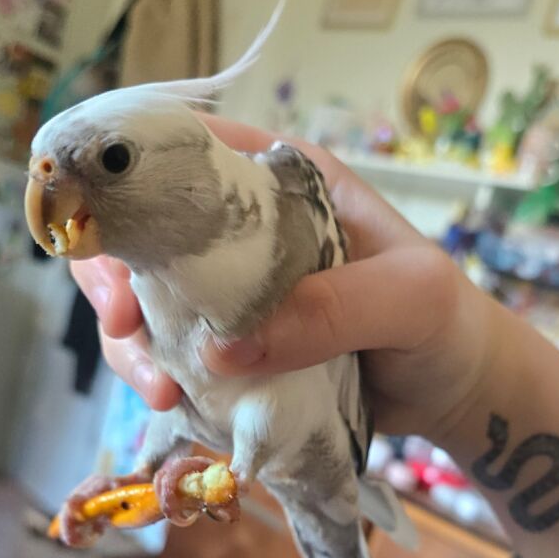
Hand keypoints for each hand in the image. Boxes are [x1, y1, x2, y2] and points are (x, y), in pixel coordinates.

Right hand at [72, 115, 501, 438]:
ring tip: (161, 391)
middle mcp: (247, 230)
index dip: (128, 182)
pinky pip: (178, 355)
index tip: (106, 236)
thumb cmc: (442, 321)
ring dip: (135, 345)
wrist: (452, 386)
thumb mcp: (409, 297)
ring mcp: (234, 293)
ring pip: (151, 303)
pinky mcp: (234, 346)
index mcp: (283, 182)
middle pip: (146, 233)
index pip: (186, 153)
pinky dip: (164, 377)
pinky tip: (176, 404)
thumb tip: (222, 347)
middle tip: (122, 328)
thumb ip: (332, 308)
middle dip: (112, 277)